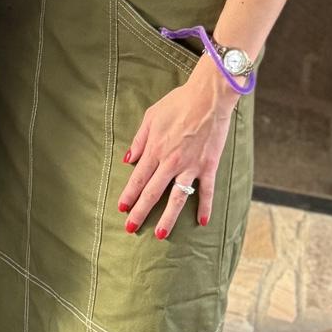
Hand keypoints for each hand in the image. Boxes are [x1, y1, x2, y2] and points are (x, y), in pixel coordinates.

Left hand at [118, 55, 236, 239]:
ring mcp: (190, 166)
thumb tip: (128, 159)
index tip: (122, 209)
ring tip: (160, 234)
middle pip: (152, 193)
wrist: (208, 97)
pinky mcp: (208, 166)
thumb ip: (139, 140)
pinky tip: (201, 222)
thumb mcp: (151, 116)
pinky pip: (206, 191)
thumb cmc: (178, 103)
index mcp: (155, 149)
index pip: (138, 178)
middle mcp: (170, 162)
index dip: (129, 195)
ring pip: (177, 198)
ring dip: (168, 218)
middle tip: (131, 228)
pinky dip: (205, 207)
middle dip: (140, 212)